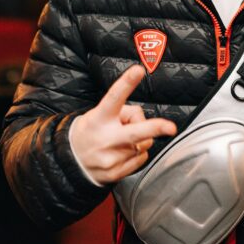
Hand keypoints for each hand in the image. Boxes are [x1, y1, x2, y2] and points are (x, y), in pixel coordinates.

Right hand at [69, 64, 176, 185]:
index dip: (127, 83)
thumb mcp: (100, 114)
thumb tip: (144, 122)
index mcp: (100, 118)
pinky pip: (141, 158)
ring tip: (121, 140)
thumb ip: (124, 113)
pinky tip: (122, 152)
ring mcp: (111, 157)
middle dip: (155, 128)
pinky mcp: (116, 172)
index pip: (114, 98)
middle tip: (170, 128)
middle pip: (135, 132)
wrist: (72, 160)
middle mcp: (106, 138)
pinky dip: (137, 153)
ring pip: (144, 144)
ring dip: (140, 140)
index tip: (138, 70)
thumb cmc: (93, 130)